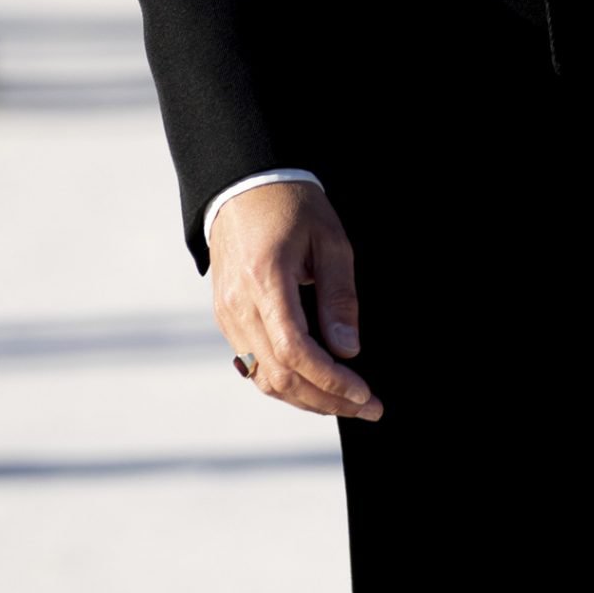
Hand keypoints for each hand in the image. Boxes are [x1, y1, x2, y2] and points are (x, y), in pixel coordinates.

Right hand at [210, 181, 382, 420]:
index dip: (331, 381)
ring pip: (264, 378)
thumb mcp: (330, 240)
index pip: (296, 352)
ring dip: (306, 398)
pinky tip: (315, 383)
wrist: (243, 185)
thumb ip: (339, 296)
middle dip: (327, 400)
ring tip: (346, 402)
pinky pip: (253, 364)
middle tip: (367, 407)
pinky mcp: (226, 317)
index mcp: (265, 280)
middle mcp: (238, 304)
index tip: (365, 394)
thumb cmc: (290, 204)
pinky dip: (285, 382)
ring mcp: (227, 314)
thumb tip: (348, 349)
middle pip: (280, 376)